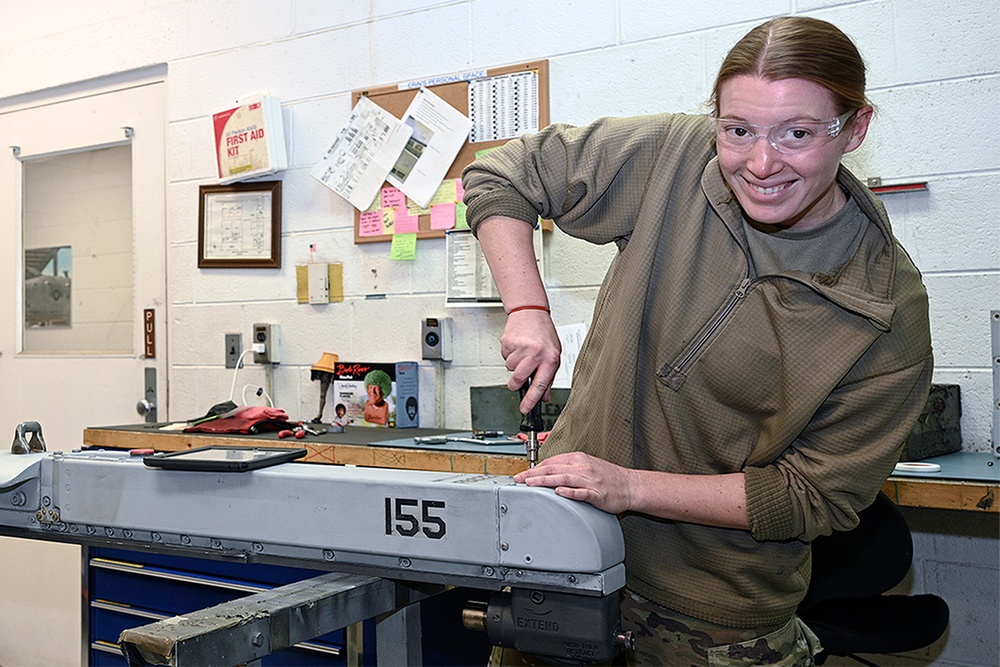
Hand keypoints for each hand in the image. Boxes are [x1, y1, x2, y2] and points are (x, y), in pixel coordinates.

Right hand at [501, 310, 560, 411]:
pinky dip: (509, 354)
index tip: (525, 409)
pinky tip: (517, 346)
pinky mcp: (508, 342)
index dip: (531, 400)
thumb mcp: (554, 354)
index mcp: (550, 358)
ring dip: (514, 365)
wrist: (530, 312)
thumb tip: (544, 396)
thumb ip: (549, 376)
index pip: (540, 385)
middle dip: (516, 383)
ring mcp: (521, 348)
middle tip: (518, 378)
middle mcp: (536, 353)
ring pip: (510, 369)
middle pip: (519, 379)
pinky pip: (504, 357)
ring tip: (522, 353)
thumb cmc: (543, 333)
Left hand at [513, 451, 636, 514]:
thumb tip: (548, 472)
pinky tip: (559, 492)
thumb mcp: (587, 465)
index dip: (535, 467)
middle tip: (519, 479)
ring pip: (563, 478)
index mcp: (579, 459)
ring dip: (545, 481)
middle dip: (533, 474)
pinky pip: (581, 492)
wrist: (630, 485)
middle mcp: (583, 468)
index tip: (523, 474)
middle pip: (553, 468)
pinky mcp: (597, 494)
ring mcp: (590, 480)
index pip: (552, 461)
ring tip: (531, 484)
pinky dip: (569, 491)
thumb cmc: (608, 477)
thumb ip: (568, 467)